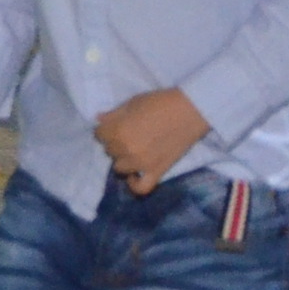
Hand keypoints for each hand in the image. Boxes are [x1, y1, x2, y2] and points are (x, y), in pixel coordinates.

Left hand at [93, 88, 208, 195]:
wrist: (190, 110)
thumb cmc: (160, 102)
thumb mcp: (133, 102)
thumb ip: (113, 113)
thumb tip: (98, 119)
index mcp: (118, 130)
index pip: (99, 135)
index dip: (105, 129)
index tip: (114, 126)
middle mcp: (125, 149)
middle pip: (109, 150)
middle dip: (114, 142)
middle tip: (127, 134)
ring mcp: (140, 163)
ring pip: (119, 168)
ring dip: (122, 159)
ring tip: (132, 150)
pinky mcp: (156, 172)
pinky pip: (140, 188)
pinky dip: (134, 184)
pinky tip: (133, 176)